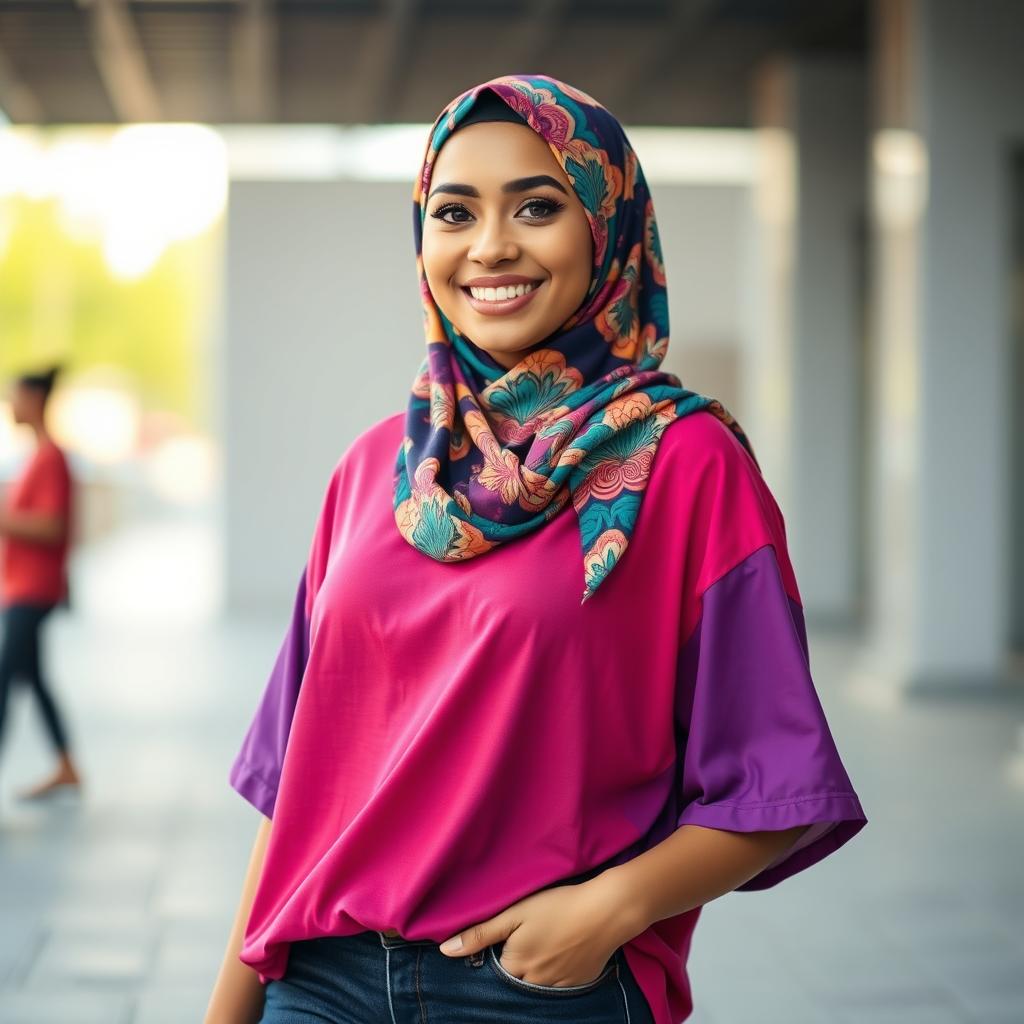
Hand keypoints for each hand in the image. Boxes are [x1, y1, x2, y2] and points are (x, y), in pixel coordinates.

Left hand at [437, 871, 642, 987]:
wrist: (607, 910)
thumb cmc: (558, 905)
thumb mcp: (516, 912)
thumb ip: (480, 933)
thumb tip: (445, 951)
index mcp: (516, 965)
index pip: (495, 969)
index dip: (500, 950)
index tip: (511, 932)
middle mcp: (535, 983)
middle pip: (516, 979)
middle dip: (517, 963)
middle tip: (531, 936)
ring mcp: (558, 987)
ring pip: (536, 985)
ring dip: (536, 969)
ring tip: (547, 941)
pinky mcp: (578, 984)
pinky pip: (558, 986)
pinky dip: (556, 972)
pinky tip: (563, 949)